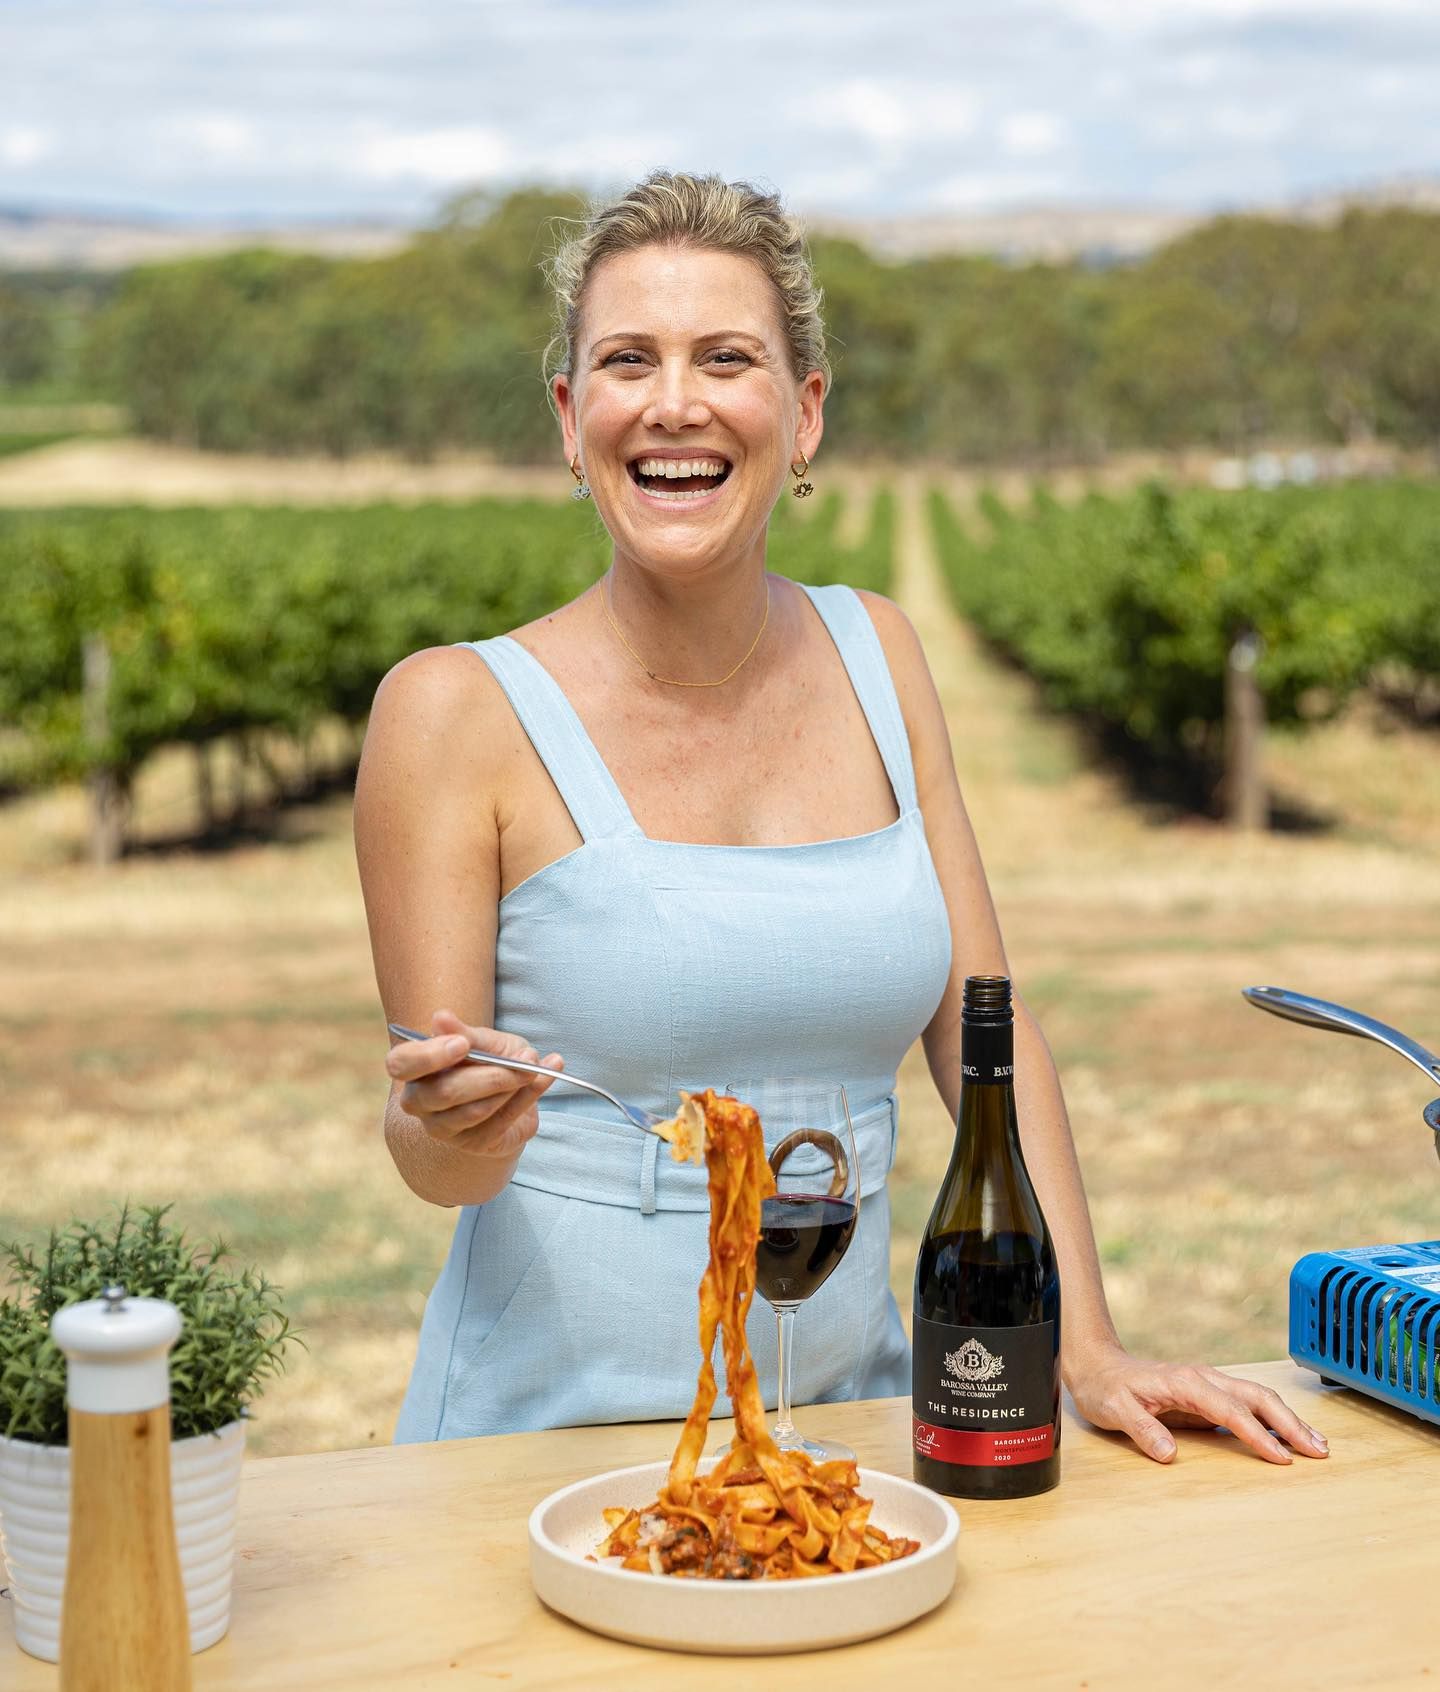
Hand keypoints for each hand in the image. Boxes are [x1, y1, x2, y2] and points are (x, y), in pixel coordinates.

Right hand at [385, 1009, 562, 1162]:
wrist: (512, 1094)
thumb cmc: (491, 1060)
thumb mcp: (485, 1041)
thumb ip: (466, 1034)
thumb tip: (440, 1017)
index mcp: (414, 1068)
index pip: (401, 1063)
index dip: (429, 1055)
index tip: (463, 1044)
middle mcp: (420, 1102)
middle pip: (443, 1092)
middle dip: (489, 1075)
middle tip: (524, 1059)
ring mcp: (444, 1128)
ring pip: (475, 1110)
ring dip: (512, 1086)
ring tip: (535, 1066)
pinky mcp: (473, 1144)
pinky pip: (502, 1121)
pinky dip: (529, 1096)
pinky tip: (546, 1076)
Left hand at [1068, 1346, 1329, 1464]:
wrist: (1099, 1365)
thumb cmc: (1106, 1387)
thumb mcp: (1114, 1408)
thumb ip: (1142, 1428)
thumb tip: (1168, 1454)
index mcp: (1185, 1382)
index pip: (1230, 1409)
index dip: (1256, 1434)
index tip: (1281, 1457)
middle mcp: (1204, 1379)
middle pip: (1257, 1397)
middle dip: (1290, 1423)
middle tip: (1319, 1451)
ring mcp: (1209, 1385)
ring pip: (1258, 1398)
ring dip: (1288, 1419)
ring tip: (1317, 1445)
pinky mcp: (1209, 1396)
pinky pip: (1248, 1406)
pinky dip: (1273, 1419)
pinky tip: (1289, 1437)